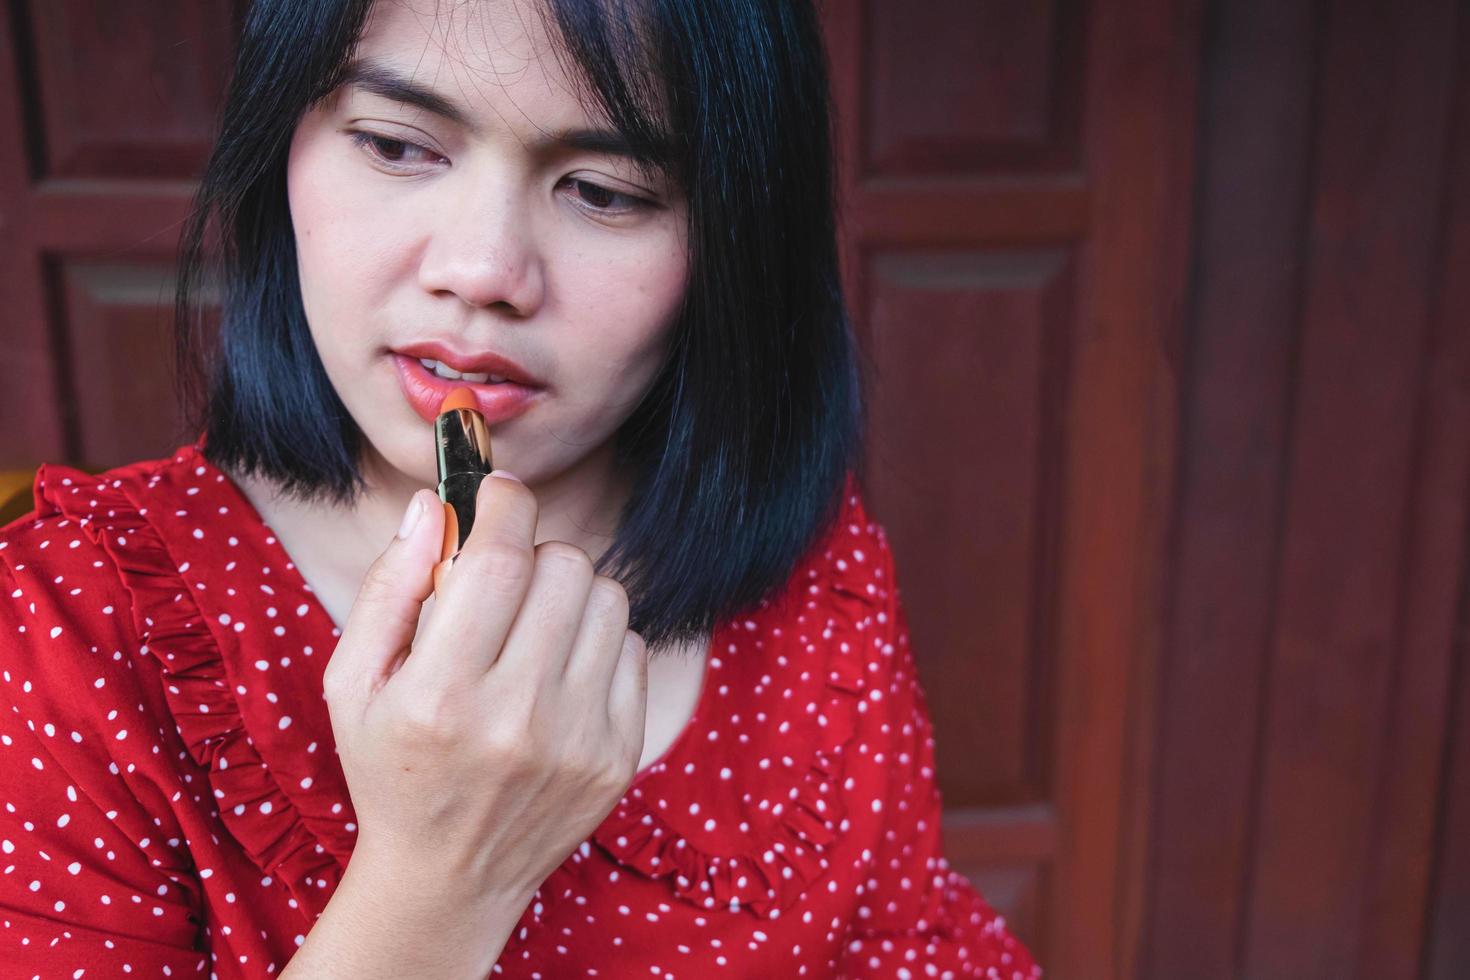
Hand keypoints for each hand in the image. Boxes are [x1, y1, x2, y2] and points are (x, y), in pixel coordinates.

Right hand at [321, 472, 648, 906]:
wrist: (449, 877)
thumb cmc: (392, 766)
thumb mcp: (354, 682)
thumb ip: (391, 586)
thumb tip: (433, 503)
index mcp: (441, 695)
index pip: (498, 559)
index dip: (503, 504)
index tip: (497, 493)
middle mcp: (517, 717)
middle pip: (563, 566)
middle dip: (531, 555)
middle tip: (502, 584)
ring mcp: (579, 739)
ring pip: (607, 598)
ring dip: (569, 595)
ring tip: (530, 630)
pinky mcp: (619, 754)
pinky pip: (633, 647)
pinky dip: (598, 643)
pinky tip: (558, 672)